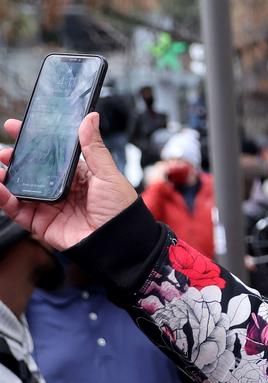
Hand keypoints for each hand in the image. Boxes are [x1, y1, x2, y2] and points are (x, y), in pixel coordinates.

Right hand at [0, 113, 137, 250]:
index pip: (51, 155)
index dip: (33, 141)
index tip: (15, 127)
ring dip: (5, 176)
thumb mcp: (108, 175)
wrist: (120, 244)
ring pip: (19, 188)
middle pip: (31, 170)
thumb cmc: (121, 211)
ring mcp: (49, 206)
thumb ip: (94, 148)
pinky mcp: (40, 223)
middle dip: (14, 158)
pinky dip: (3, 198)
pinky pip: (16, 210)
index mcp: (78, 175)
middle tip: (4, 150)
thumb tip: (90, 117)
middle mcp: (61, 189)